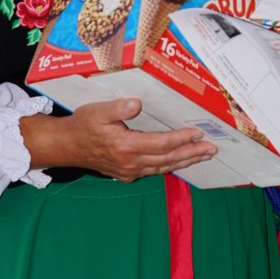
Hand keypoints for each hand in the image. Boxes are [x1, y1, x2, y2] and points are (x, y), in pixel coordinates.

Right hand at [23, 98, 216, 181]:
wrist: (68, 147)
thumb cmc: (83, 126)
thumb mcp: (98, 111)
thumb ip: (119, 107)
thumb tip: (137, 104)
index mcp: (126, 146)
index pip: (162, 143)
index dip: (181, 138)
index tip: (198, 132)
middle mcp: (131, 162)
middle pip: (168, 159)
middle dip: (192, 154)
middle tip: (212, 149)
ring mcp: (130, 171)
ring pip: (163, 168)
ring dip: (185, 162)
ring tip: (202, 156)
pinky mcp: (127, 174)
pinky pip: (153, 171)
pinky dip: (169, 166)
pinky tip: (178, 162)